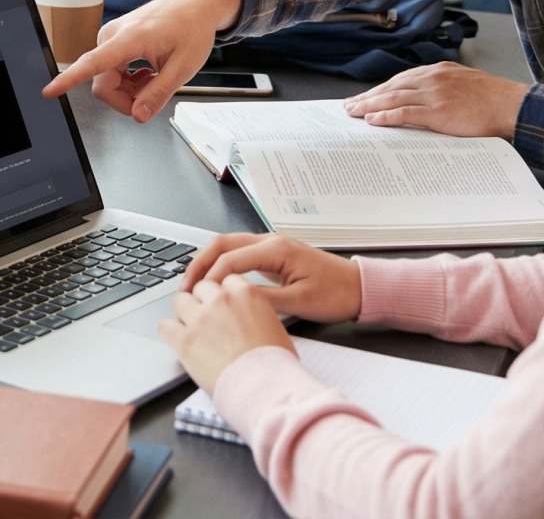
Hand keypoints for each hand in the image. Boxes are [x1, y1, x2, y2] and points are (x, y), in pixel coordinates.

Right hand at [40, 0, 240, 122]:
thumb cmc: (191, 28)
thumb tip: (138, 116)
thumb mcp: (184, 67)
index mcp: (129, 39)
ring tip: (155, 79)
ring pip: (107, 80)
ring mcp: (111, 37)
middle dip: (125, 99)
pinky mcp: (113, 40)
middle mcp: (112, 36)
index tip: (49, 90)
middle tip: (153, 97)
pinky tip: (147, 74)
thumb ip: (158, 93)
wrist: (193, 5)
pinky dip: (128, 80)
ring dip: (129, 90)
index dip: (69, 79)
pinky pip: (110, 71)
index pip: (92, 63)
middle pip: (103, 84)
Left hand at [159, 274, 294, 390]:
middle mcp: (221, 301)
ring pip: (180, 301)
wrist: (265, 388)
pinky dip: (169, 333)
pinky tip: (177, 341)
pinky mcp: (184, 341)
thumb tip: (245, 316)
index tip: (223, 306)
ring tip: (191, 329)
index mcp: (246, 294)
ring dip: (184, 313)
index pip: (225, 280)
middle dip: (203, 301)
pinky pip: (164, 326)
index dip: (223, 295)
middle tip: (207, 320)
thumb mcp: (274, 326)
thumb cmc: (276, 364)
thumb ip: (254, 312)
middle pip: (201, 288)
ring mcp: (200, 319)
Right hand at [181, 232, 361, 323]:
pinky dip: (221, 265)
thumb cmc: (336, 294)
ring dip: (208, 263)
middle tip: (184, 288)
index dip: (209, 279)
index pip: (230, 259)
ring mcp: (270, 246)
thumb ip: (262, 299)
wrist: (359, 288)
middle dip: (199, 263)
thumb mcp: (298, 302)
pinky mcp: (272, 255)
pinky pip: (238, 254)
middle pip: (222, 244)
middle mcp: (270, 241)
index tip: (197, 298)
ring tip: (193, 285)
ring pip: (228, 246)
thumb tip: (232, 300)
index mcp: (276, 249)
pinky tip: (214, 282)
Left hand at [342, 62, 526, 138]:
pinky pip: (405, 113)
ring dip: (370, 106)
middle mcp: (433, 78)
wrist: (513, 106)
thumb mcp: (464, 83)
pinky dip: (386, 116)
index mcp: (438, 71)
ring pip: (393, 98)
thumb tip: (423, 100)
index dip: (380, 89)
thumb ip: (442, 87)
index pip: (400, 79)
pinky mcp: (439, 111)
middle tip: (350, 106)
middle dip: (368, 96)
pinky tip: (372, 120)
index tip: (365, 97)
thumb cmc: (492, 99)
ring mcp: (435, 94)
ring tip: (354, 113)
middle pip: (391, 87)